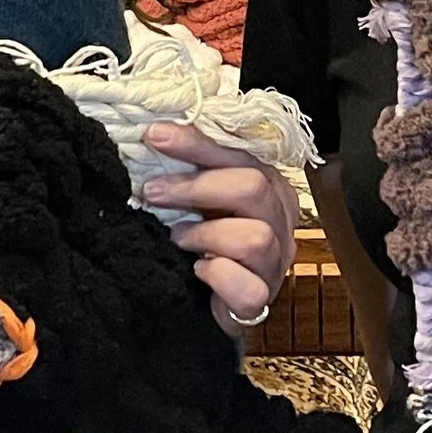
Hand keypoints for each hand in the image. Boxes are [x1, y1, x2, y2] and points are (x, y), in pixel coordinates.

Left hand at [142, 121, 298, 337]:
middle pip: (254, 187)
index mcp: (268, 185)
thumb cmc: (204, 239)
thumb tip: (156, 133)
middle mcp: (278, 219)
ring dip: (206, 234)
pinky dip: (219, 276)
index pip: (240, 153)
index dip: (198, 143)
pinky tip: (198, 270)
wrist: (207, 299)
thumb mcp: (202, 197)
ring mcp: (275, 261)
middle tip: (153, 192)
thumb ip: (194, 168)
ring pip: (255, 237)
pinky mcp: (261, 298)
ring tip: (176, 237)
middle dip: (196, 187)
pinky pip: (249, 289)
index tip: (155, 135)